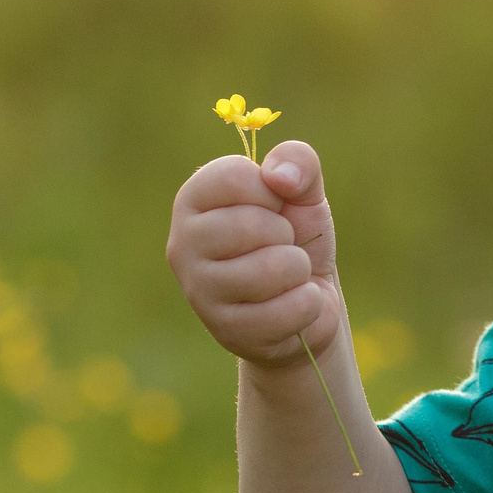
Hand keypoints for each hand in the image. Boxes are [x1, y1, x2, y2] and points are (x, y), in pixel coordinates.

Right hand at [165, 139, 344, 366]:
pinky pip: (287, 310)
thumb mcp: (305, 192)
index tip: (273, 205)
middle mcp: (183, 244)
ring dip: (298, 270)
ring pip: (270, 269)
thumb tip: (279, 176)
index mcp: (195, 200)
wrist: (310, 300)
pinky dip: (307, 304)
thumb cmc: (297, 238)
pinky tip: (291, 304)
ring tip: (287, 275)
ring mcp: (199, 290)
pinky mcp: (225, 329)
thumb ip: (298, 162)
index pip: (232, 176)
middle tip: (280, 245)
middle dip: (286, 234)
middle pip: (250, 225)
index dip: (271, 189)